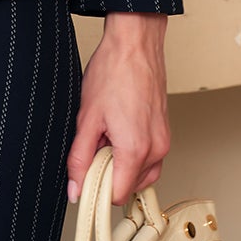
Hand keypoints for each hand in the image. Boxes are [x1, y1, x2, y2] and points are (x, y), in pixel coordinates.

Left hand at [65, 14, 171, 207]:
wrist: (135, 44)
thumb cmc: (114, 72)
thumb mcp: (86, 118)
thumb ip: (79, 158)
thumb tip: (75, 188)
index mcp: (136, 149)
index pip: (117, 196)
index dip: (97, 190)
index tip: (84, 177)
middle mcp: (157, 149)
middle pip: (129, 186)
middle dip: (109, 174)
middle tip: (93, 146)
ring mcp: (164, 141)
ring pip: (140, 174)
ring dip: (121, 164)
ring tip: (106, 136)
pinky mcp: (165, 133)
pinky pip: (149, 158)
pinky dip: (132, 154)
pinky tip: (118, 131)